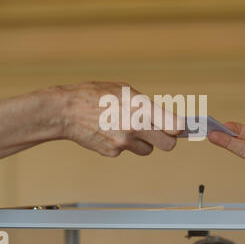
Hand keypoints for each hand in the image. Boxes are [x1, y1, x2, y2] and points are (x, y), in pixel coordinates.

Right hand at [56, 82, 179, 156]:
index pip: (175, 126)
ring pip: (147, 150)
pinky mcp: (113, 152)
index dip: (178, 128)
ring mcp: (124, 142)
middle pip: (168, 145)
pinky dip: (123, 144)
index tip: (177, 127)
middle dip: (166, 139)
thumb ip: (146, 105)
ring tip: (127, 128)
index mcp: (141, 107)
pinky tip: (110, 132)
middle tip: (159, 132)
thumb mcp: (124, 90)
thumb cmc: (95, 95)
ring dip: (143, 142)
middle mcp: (135, 126)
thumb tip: (163, 118)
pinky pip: (127, 151)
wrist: (66, 111)